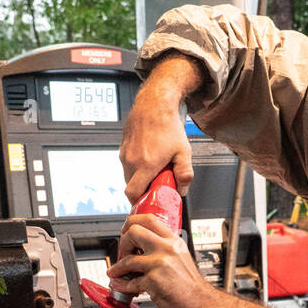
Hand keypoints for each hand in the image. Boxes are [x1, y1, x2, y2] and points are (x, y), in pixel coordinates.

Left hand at [108, 213, 213, 307]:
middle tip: (123, 253)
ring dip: (117, 267)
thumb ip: (163, 249)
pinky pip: (130, 281)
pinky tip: (122, 285)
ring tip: (116, 273)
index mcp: (174, 241)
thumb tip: (140, 247)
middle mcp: (167, 249)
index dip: (131, 223)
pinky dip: (122, 285)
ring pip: (128, 259)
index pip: (148, 219)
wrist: (201, 304)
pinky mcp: (153, 281)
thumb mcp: (180, 257)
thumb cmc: (191, 286)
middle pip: (134, 232)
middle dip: (122, 243)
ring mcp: (160, 264)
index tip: (125, 231)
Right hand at [119, 56, 201, 200]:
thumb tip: (182, 190)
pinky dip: (136, 168)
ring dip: (140, 179)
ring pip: (128, 176)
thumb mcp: (183, 151)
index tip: (148, 202)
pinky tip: (149, 160)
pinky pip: (127, 165)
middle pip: (131, 187)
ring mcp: (125, 154)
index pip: (133, 193)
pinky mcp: (123, 148)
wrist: (154, 104)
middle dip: (143, 190)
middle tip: (157, 185)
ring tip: (155, 170)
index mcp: (145, 164)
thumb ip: (185, 174)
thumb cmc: (168, 125)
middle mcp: (131, 160)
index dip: (139, 202)